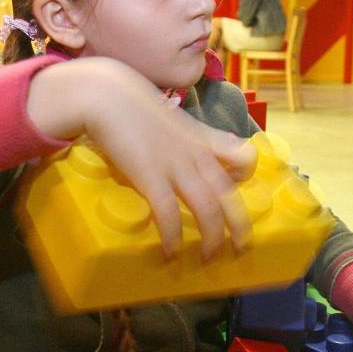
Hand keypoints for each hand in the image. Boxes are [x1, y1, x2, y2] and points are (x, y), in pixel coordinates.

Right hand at [28, 57, 257, 260]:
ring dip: (212, 238)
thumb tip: (180, 146)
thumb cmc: (130, 103)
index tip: (240, 188)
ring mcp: (176, 166)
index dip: (247, 174)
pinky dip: (172, 237)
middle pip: (229, 194)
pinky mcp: (151, 177)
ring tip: (208, 257)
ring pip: (207, 209)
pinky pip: (169, 214)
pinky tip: (170, 252)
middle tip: (240, 247)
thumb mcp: (168, 117)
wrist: (105, 94)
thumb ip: (181, 135)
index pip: (241, 155)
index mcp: (201, 139)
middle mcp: (196, 155)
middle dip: (239, 225)